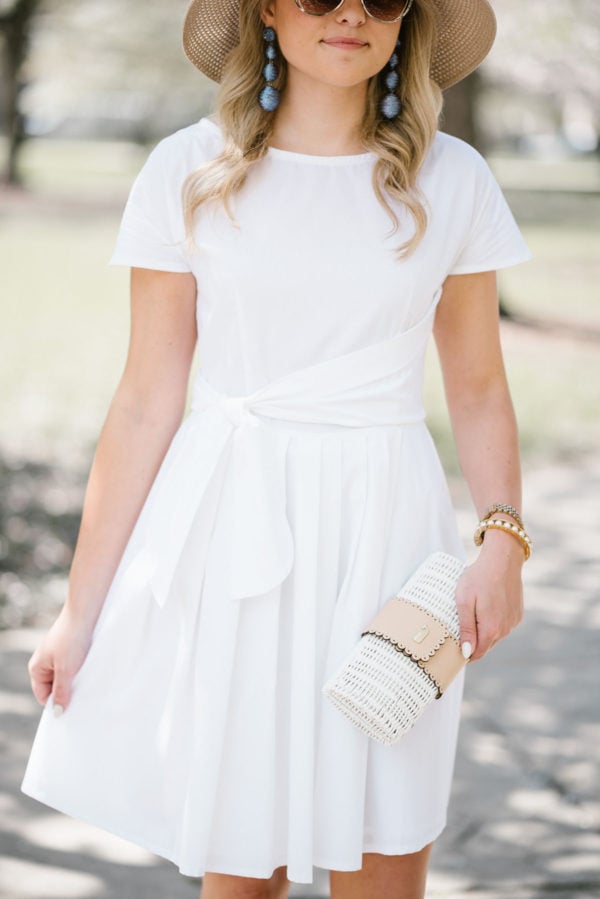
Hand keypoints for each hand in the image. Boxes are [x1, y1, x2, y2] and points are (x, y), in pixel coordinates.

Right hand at [27, 605, 95, 715]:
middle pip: (54, 687)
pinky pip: (73, 667)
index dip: (57, 702)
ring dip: (76, 680)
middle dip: (68, 691)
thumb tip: (57, 713)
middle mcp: (44, 662)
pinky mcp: (70, 649)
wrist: (85, 612)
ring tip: (87, 677)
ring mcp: (57, 655)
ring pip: (66, 677)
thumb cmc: (72, 639)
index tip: (74, 706)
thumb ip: (61, 691)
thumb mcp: (66, 670)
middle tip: (83, 693)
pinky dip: (81, 670)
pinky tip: (90, 668)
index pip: (43, 696)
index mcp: (36, 668)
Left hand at [455, 530, 524, 661]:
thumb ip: (466, 628)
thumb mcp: (464, 601)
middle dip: (473, 642)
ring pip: (495, 636)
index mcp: (491, 629)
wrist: (502, 559)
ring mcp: (513, 622)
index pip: (477, 654)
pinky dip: (494, 621)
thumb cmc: (478, 577)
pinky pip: (503, 625)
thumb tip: (467, 653)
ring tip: (473, 612)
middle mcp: (505, 629)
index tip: (453, 647)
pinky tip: (486, 606)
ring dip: (484, 631)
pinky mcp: (517, 614)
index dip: (464, 654)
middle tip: (459, 625)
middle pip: (486, 646)